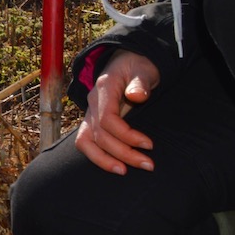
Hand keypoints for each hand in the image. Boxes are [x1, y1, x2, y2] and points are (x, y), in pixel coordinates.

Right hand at [76, 49, 159, 174]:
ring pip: (86, 141)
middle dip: (124, 153)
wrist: (128, 62)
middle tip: (148, 165)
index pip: (106, 119)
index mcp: (103, 88)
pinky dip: (97, 157)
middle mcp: (92, 102)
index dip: (126, 135)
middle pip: (99, 134)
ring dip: (104, 160)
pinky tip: (114, 166)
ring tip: (124, 172)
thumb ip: (140, 82)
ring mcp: (90, 113)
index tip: (149, 145)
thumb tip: (136, 96)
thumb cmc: (138, 66)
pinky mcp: (92, 122)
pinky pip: (86, 142)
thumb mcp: (143, 69)